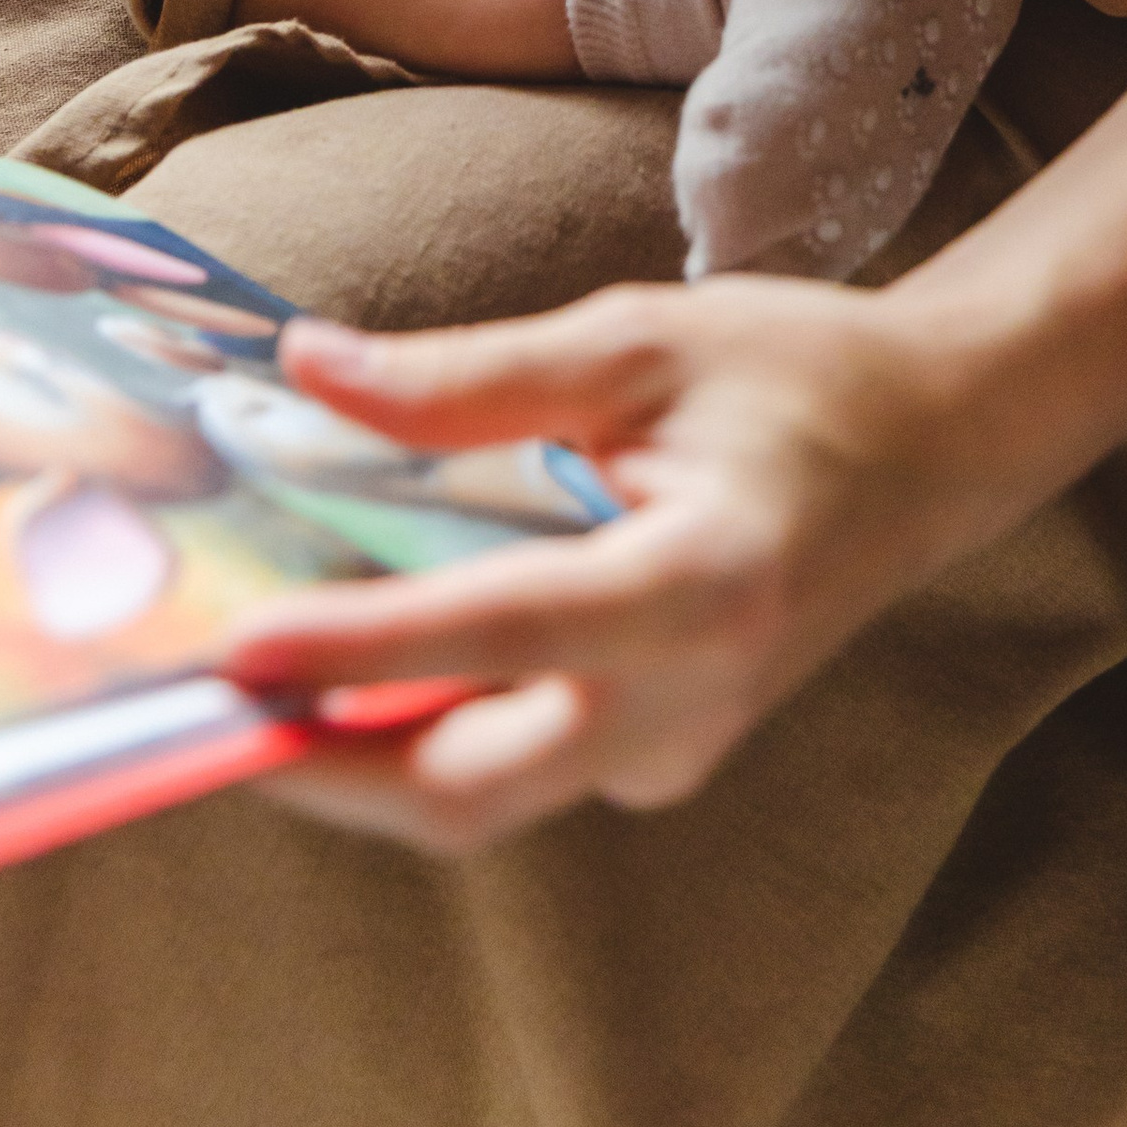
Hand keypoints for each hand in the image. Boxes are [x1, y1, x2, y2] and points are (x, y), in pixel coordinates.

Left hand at [217, 279, 1003, 849]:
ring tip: (238, 674)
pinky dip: (417, 720)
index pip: (492, 634)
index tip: (234, 650)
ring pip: (477, 787)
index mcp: (699, 587)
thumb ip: (468, 376)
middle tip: (190, 705)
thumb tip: (308, 375)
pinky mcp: (654, 756)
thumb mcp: (636, 339)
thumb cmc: (795, 377)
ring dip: (352, 747)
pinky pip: (513, 757)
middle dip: (317, 763)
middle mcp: (685, 704)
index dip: (355, 647)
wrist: (936, 448)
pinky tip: (350, 651)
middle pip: (464, 785)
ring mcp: (672, 750)